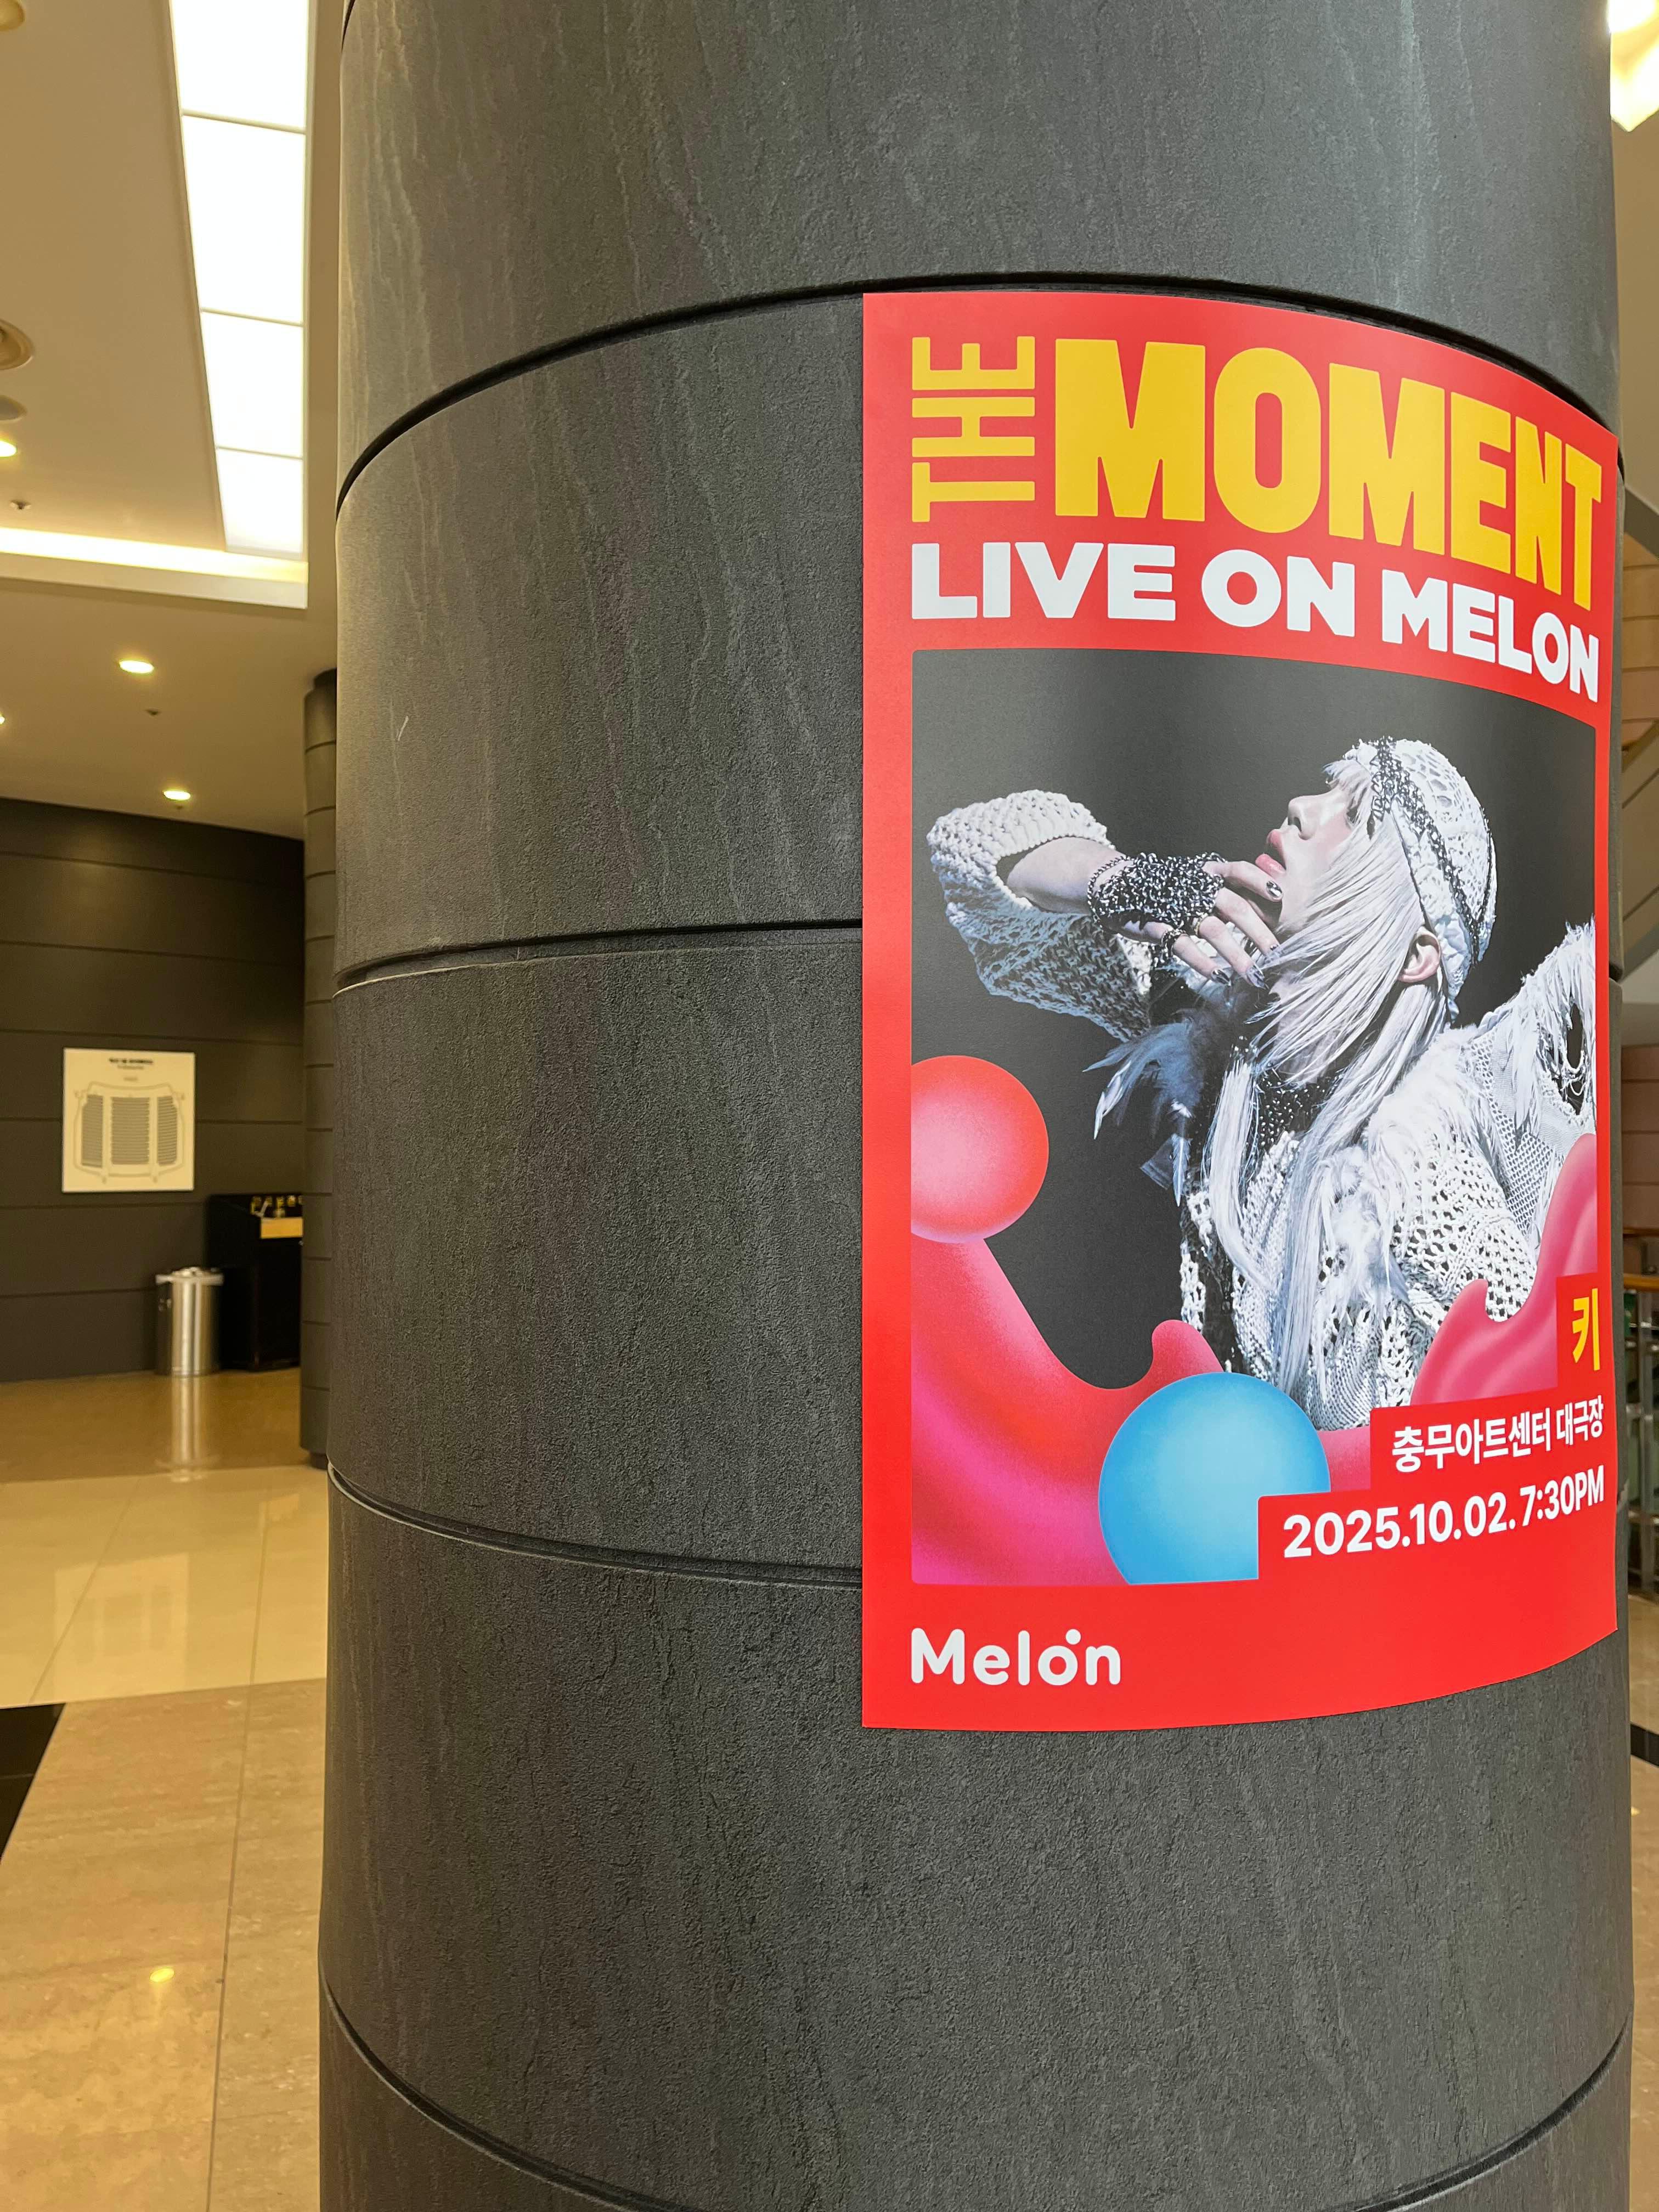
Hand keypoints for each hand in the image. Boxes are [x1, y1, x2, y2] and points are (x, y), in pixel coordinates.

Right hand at [1146, 860, 1279, 986]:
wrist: (1119, 886)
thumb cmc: (1168, 889)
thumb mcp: (1197, 881)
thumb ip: (1226, 891)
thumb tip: (1266, 906)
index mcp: (1208, 873)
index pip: (1239, 871)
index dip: (1260, 881)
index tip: (1280, 896)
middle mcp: (1195, 888)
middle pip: (1234, 907)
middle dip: (1259, 932)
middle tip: (1276, 954)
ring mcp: (1176, 908)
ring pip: (1213, 930)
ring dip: (1236, 954)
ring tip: (1253, 975)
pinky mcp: (1157, 927)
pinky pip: (1182, 946)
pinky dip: (1202, 962)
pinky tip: (1219, 976)